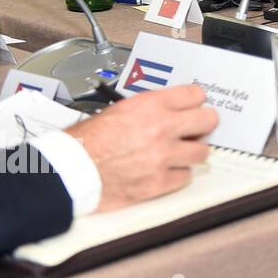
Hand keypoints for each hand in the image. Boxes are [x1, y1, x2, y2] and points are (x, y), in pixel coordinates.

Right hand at [66, 84, 218, 212]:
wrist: (69, 172)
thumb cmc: (85, 142)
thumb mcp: (117, 110)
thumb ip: (149, 108)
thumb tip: (170, 109)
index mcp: (149, 106)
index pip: (195, 95)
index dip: (195, 101)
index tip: (194, 106)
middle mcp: (161, 129)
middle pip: (208, 121)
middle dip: (202, 125)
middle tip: (195, 129)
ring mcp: (163, 157)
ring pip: (201, 152)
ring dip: (191, 152)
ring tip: (178, 153)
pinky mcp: (158, 182)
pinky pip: (185, 177)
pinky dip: (177, 175)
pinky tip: (165, 171)